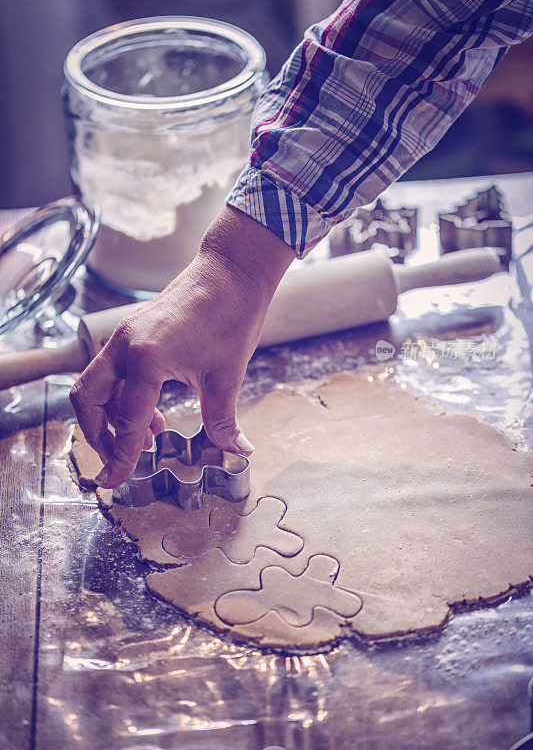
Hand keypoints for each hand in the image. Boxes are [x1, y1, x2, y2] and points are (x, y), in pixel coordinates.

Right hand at [69, 206, 294, 487]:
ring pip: (95, 385)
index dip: (122, 456)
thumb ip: (223, 420)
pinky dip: (121, 396)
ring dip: (111, 416)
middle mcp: (125, 346)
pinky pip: (111, 371)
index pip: (126, 421)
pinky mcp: (131, 331)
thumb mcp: (226, 376)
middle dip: (99, 435)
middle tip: (121, 459)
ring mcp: (124, 336)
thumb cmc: (231, 317)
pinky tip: (151, 412)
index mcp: (146, 358)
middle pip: (86, 400)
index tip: (115, 482)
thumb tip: (239, 451)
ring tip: (148, 436)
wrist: (231, 271)